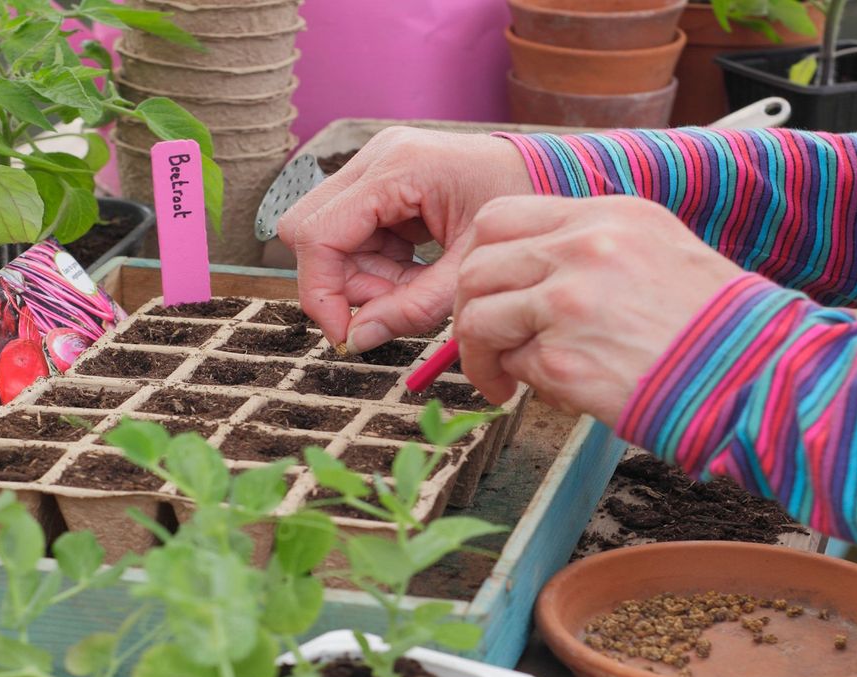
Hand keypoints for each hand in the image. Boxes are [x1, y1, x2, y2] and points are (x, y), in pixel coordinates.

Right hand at [277, 127, 532, 351]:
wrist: (548, 173)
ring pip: (326, 236)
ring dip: (359, 276)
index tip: (345, 335)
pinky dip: (373, 264)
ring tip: (412, 288)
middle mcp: (376, 157)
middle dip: (339, 282)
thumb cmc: (519, 210)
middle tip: (385, 309)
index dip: (320, 291)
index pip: (319, 233)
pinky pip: (349, 232)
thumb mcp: (469, 270)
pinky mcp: (379, 178)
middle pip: (308, 230)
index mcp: (398, 168)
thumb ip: (414, 307)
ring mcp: (374, 164)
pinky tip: (411, 270)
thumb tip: (358, 340)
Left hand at [453, 195, 745, 425]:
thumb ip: (590, 250)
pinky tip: (553, 392)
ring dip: (479, 355)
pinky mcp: (563, 358)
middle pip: (476, 266)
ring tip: (500, 379)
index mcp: (606, 215)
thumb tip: (528, 274)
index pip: (500, 217)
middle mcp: (583, 248)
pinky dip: (522, 382)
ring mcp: (569, 301)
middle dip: (467, 309)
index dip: (480, 258)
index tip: (485, 289)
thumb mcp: (659, 250)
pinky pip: (514, 365)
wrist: (759, 376)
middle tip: (481, 342)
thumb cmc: (715, 326)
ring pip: (478, 317)